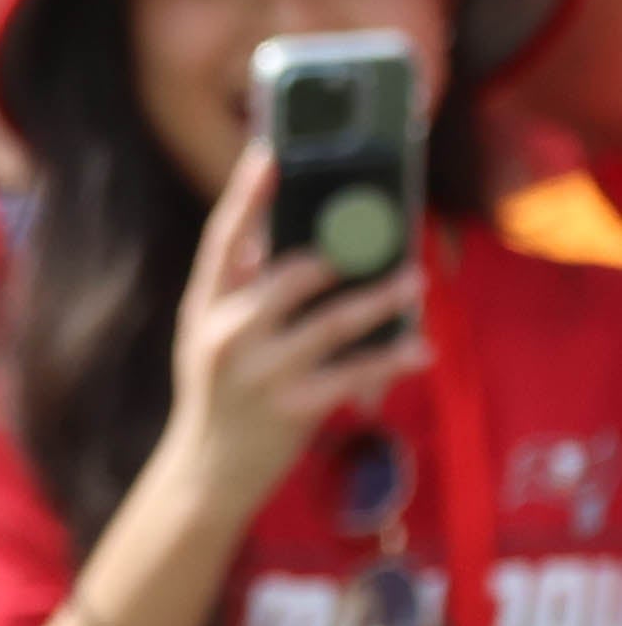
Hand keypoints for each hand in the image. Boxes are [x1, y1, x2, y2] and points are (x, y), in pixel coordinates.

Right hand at [148, 144, 427, 530]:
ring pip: (335, 321)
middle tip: (383, 233)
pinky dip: (393, 358)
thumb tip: (298, 244)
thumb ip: (243, 294)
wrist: (208, 470)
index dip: (247, 195)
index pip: (223, 240)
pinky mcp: (295, 407)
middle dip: (342, 253)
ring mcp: (262, 372)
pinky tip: (421, 348)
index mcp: (205, 306)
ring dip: (382, 299)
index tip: (271, 154)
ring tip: (414, 281)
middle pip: (293, 275)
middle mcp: (230, 333)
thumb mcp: (210, 336)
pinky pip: (356, 373)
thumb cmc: (221, 393)